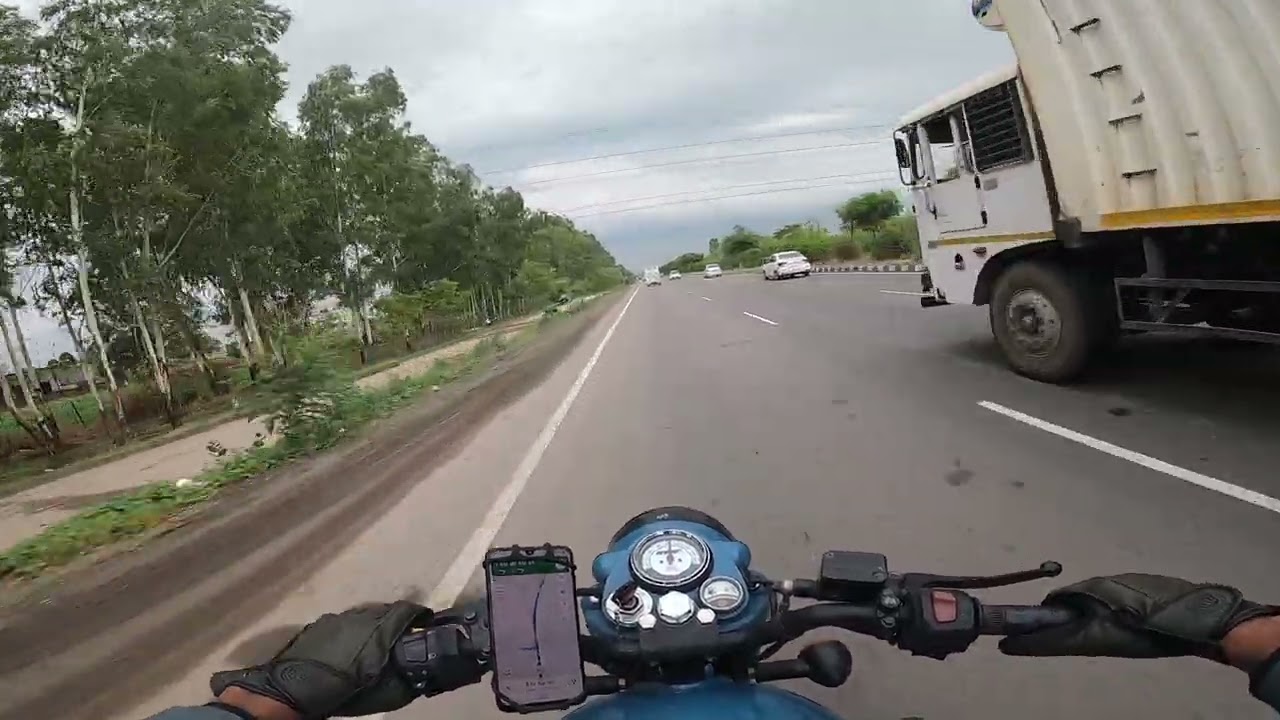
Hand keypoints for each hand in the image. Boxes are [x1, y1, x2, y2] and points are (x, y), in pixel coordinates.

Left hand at [211, 601, 426, 717]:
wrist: (283, 694)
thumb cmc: (332, 694)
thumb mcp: (374, 692)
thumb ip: (396, 679)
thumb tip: (413, 675)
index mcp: (373, 630)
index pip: (403, 612)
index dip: (417, 616)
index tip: (425, 620)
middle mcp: (355, 618)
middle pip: (383, 611)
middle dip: (395, 621)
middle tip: (403, 635)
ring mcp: (333, 620)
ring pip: (361, 616)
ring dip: (371, 625)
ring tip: (376, 642)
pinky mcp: (316, 626)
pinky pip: (342, 623)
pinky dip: (351, 631)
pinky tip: (349, 648)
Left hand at [999, 574, 1276, 660]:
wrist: (1197, 616)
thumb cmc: (1154, 603)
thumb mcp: (1109, 591)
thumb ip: (1078, 594)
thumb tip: (1055, 600)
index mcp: (1089, 636)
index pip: (1046, 641)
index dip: (1022, 642)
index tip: (1001, 645)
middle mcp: (1095, 640)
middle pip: (1056, 639)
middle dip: (1034, 636)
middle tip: (1011, 634)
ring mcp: (1110, 636)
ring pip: (1072, 632)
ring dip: (1053, 628)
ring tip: (1033, 623)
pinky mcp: (1122, 629)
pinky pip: (1090, 625)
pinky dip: (1074, 619)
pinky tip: (1070, 612)